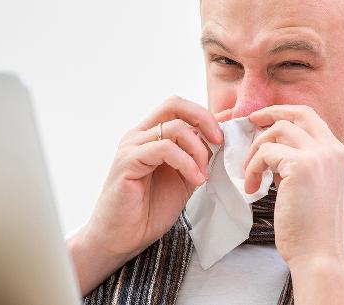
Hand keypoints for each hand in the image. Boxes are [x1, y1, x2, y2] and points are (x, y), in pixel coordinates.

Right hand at [69, 96, 230, 295]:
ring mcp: (131, 147)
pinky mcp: (127, 162)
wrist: (121, 239)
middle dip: (204, 119)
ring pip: (175, 128)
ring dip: (198, 150)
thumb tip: (220, 137)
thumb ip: (197, 156)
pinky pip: (164, 148)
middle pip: (174, 105)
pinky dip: (186, 162)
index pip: (178, 107)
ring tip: (202, 176)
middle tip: (219, 142)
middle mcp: (139, 135)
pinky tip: (195, 180)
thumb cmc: (148, 210)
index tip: (222, 138)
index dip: (205, 116)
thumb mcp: (184, 178)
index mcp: (150, 136)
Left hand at [244, 105, 343, 265]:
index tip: (265, 121)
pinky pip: (266, 153)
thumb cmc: (313, 232)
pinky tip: (251, 189)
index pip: (314, 120)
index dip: (287, 115)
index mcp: (343, 156)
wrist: (320, 257)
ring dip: (256, 150)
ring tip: (250, 175)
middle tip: (249, 121)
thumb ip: (303, 167)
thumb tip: (275, 153)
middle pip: (299, 113)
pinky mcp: (302, 166)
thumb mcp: (317, 191)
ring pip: (278, 131)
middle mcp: (336, 151)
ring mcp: (321, 156)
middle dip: (271, 112)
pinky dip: (252, 168)